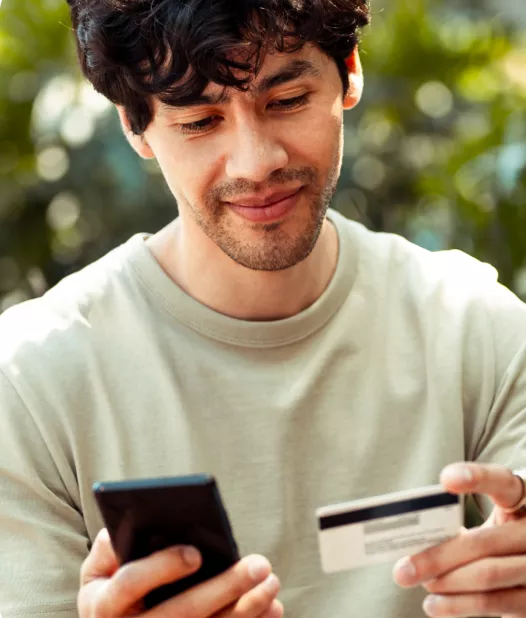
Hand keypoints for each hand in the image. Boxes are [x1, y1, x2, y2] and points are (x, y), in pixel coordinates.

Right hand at [78, 528, 282, 617]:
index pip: (130, 584)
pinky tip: (271, 609)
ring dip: (245, 610)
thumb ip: (110, 545)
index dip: (162, 568)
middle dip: (224, 588)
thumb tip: (139, 519)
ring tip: (271, 583)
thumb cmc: (106, 589)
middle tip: (260, 565)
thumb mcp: (96, 569)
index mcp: (103, 605)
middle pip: (181, 613)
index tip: (196, 553)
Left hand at [392, 463, 525, 617]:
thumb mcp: (489, 520)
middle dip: (438, 556)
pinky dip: (460, 604)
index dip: (476, 478)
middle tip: (403, 567)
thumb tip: (413, 538)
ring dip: (445, 582)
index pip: (502, 482)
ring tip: (415, 582)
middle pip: (483, 542)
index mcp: (521, 499)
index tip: (445, 479)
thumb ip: (459, 520)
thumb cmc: (498, 535)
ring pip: (487, 574)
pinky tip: (434, 605)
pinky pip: (495, 602)